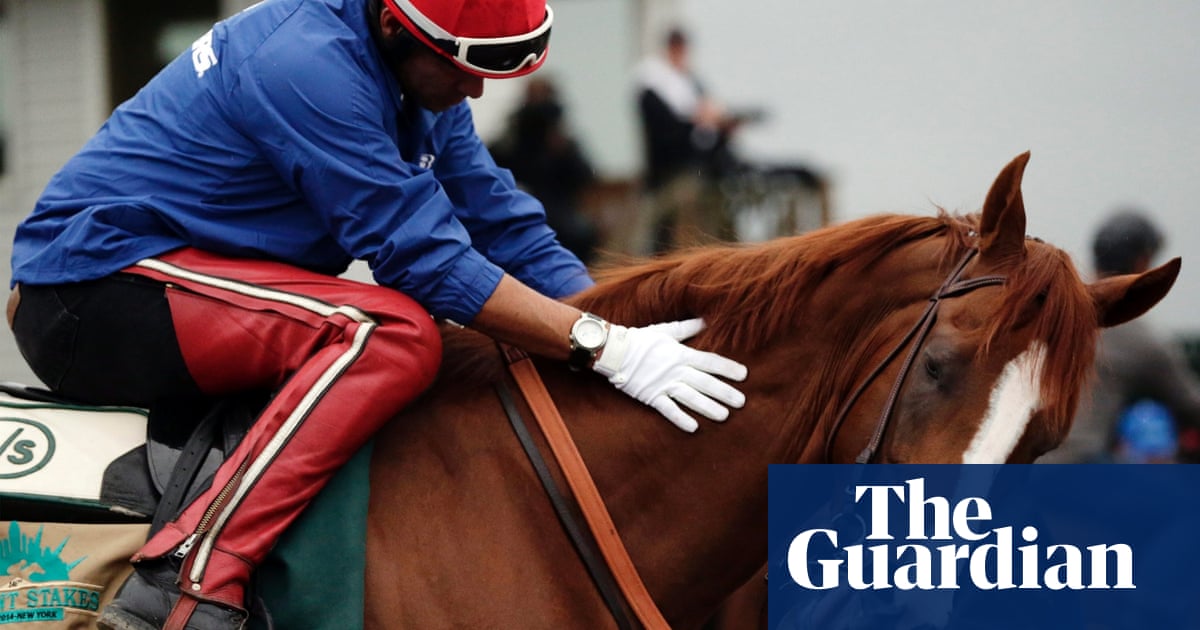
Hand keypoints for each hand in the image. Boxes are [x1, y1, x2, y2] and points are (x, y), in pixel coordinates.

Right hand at [592, 318, 747, 431]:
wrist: (614, 351)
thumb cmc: (640, 339)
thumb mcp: (665, 330)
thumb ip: (687, 328)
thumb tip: (706, 321)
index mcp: (681, 354)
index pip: (709, 362)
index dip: (727, 368)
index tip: (744, 375)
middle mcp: (676, 371)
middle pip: (704, 382)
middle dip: (724, 392)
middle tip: (741, 402)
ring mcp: (664, 385)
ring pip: (690, 397)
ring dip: (708, 407)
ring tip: (724, 416)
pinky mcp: (651, 396)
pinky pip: (668, 410)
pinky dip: (680, 419)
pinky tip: (694, 427)